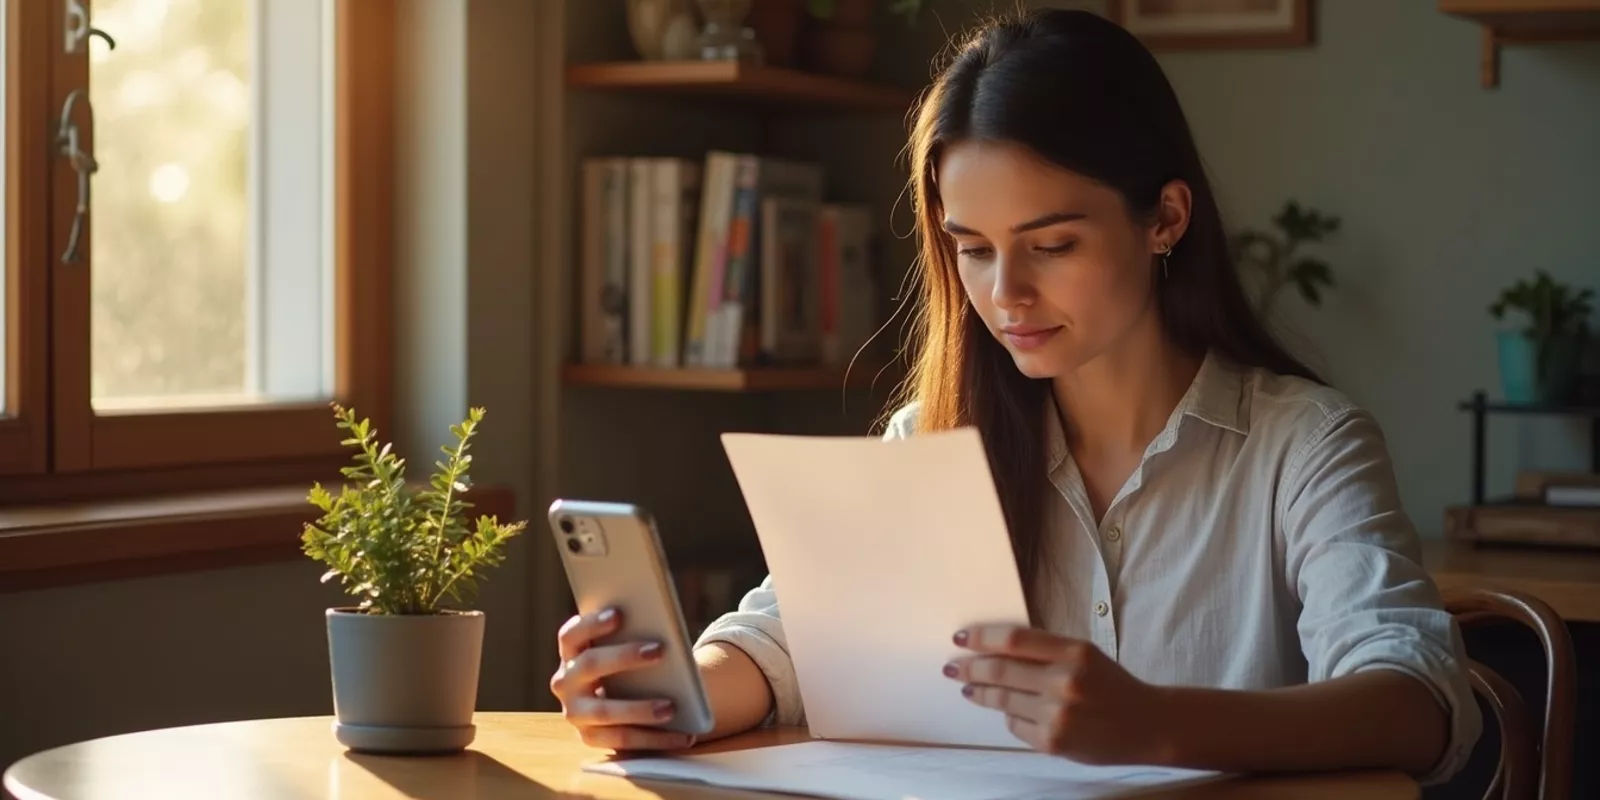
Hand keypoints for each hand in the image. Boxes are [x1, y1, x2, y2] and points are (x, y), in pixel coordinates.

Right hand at [550, 608, 696, 751]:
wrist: (616, 697)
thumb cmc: (623, 662)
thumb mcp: (620, 647)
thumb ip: (630, 635)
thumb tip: (662, 630)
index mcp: (571, 652)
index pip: (571, 635)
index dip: (591, 623)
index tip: (618, 614)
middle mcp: (566, 681)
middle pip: (590, 664)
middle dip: (625, 656)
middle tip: (660, 650)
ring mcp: (575, 712)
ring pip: (605, 711)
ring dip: (639, 709)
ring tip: (671, 707)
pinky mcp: (590, 737)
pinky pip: (622, 739)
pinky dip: (653, 738)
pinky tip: (682, 736)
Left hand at [945, 625, 1169, 765]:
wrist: (1147, 725)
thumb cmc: (1112, 685)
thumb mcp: (1084, 655)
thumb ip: (1045, 650)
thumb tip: (994, 649)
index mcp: (1074, 652)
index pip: (1013, 640)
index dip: (980, 638)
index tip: (960, 638)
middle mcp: (1065, 682)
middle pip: (1000, 670)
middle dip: (970, 668)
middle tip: (954, 667)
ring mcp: (1058, 714)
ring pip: (1002, 700)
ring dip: (981, 693)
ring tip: (970, 688)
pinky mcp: (1054, 741)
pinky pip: (1015, 726)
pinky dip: (1008, 717)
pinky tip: (1008, 711)